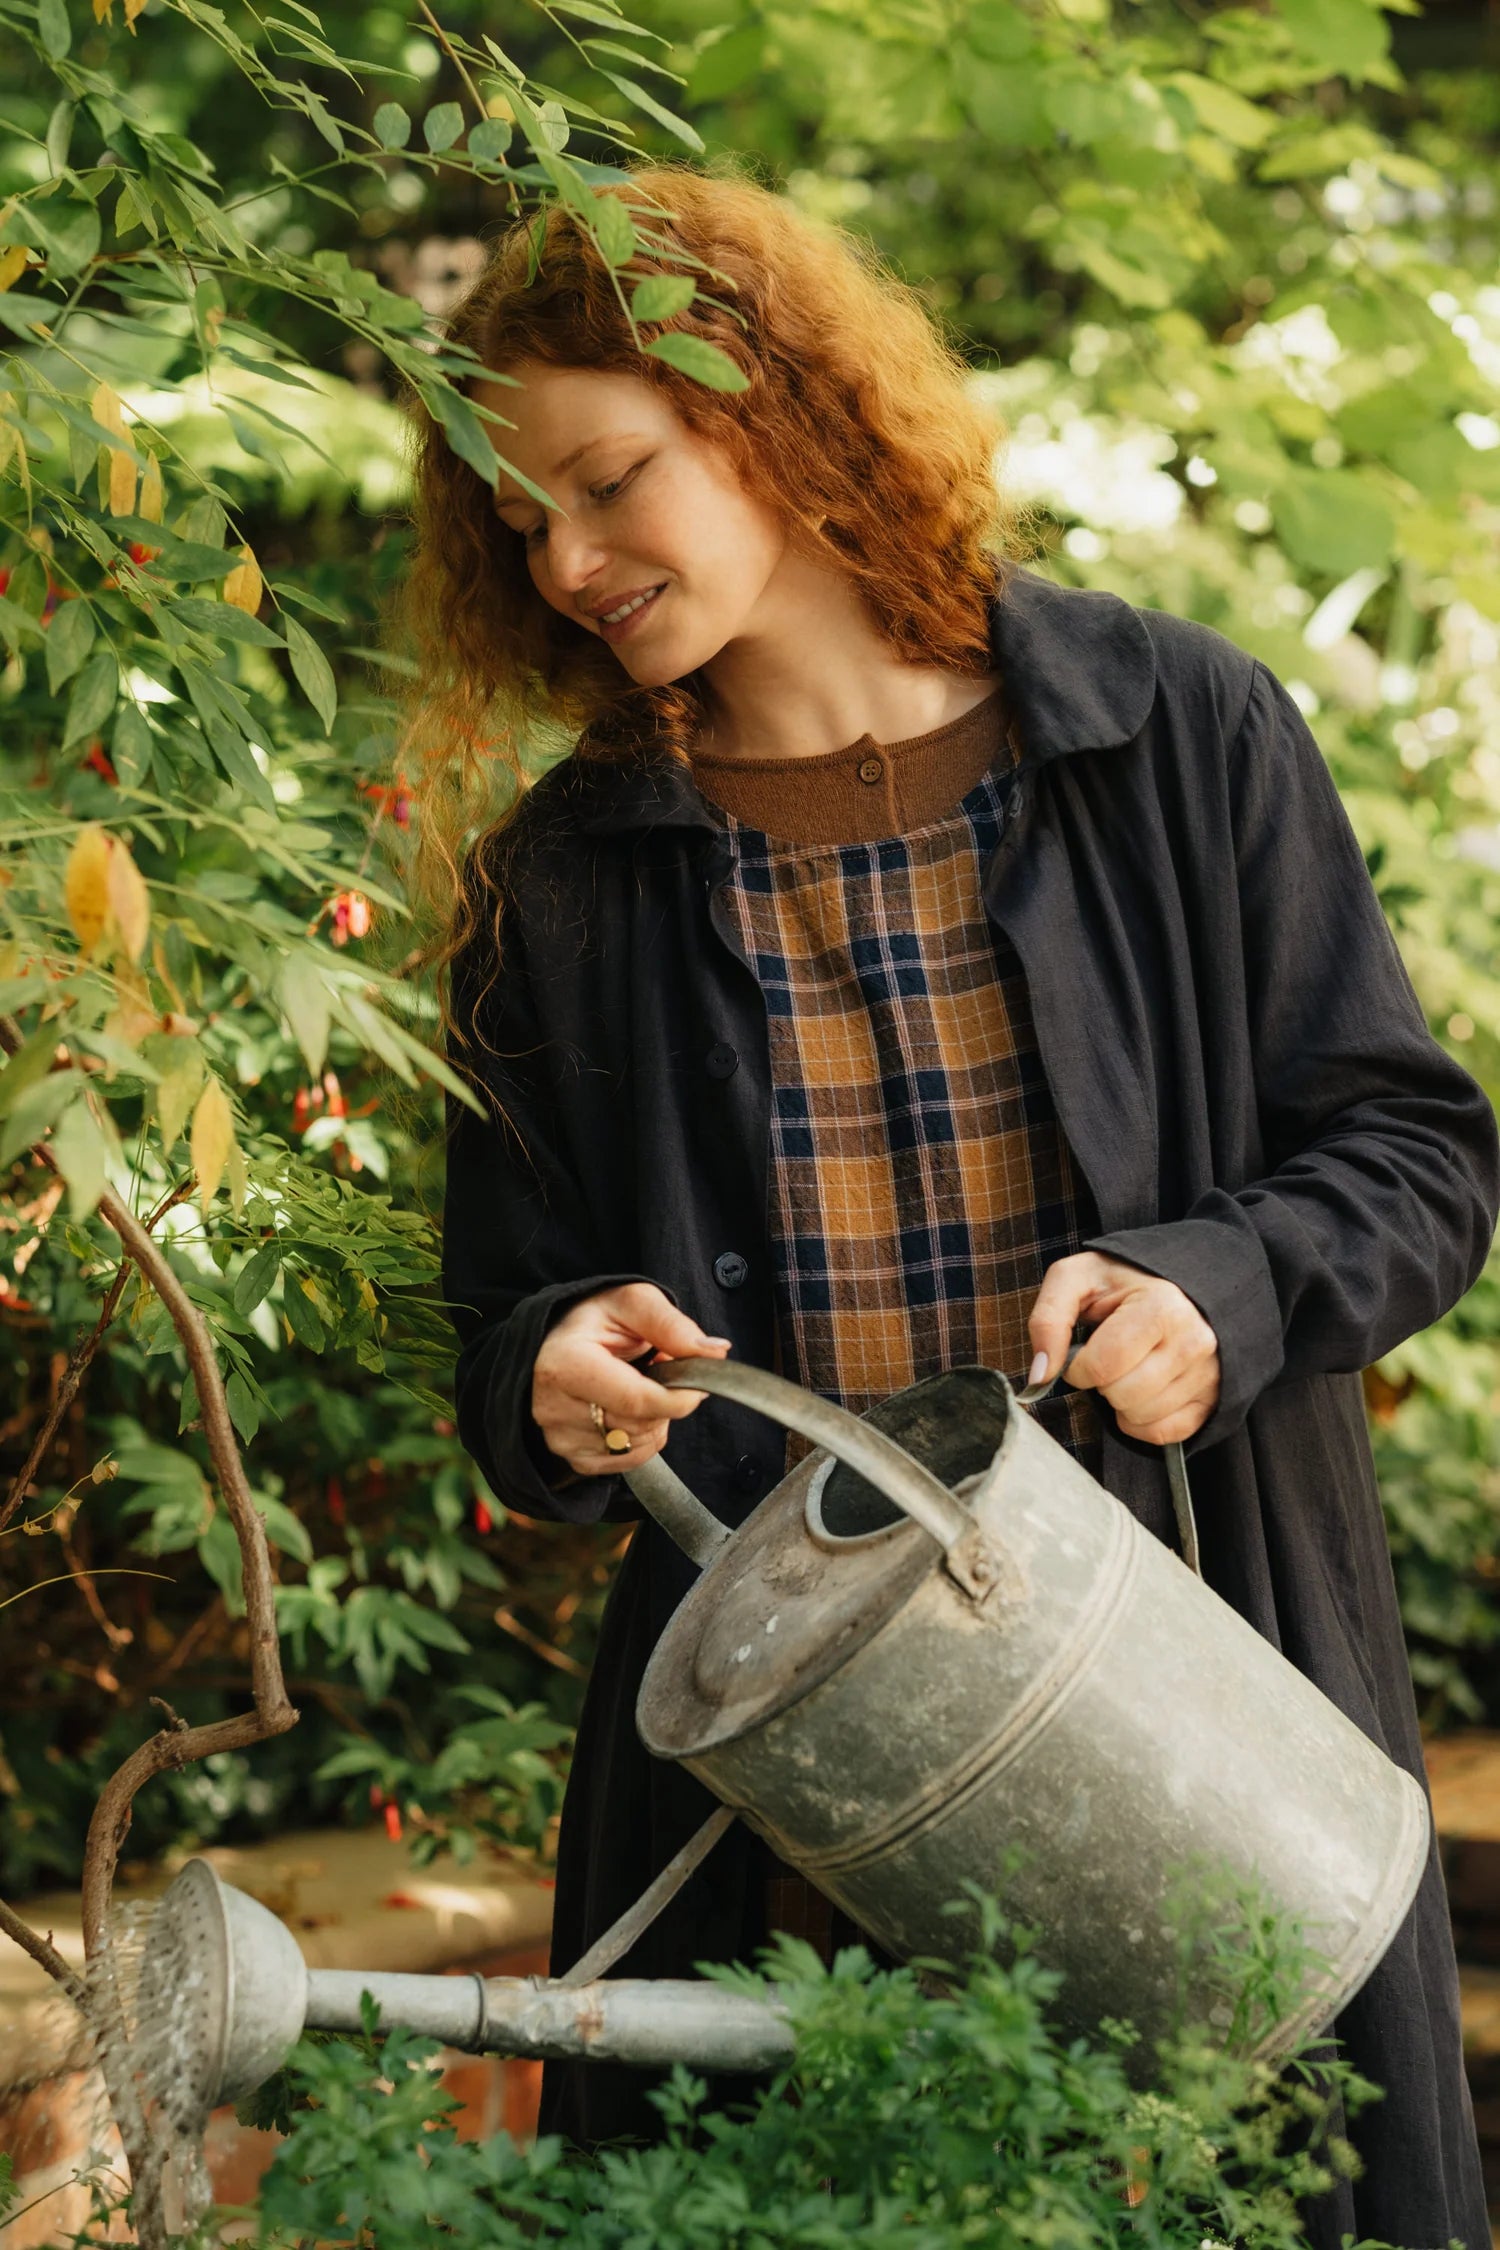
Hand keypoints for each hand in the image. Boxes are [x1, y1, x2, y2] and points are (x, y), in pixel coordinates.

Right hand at [531, 1282, 730, 1476]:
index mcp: (566, 1365)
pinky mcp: (571, 1456)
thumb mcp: (633, 1302)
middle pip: (640, 1426)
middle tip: (657, 1371)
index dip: (679, 1397)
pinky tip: (629, 1410)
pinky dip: (641, 1438)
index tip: (696, 1382)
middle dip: (664, 1401)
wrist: (558, 1339)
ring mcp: (559, 1437)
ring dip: (653, 1419)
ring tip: (638, 1385)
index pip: (637, 1401)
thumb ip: (672, 1326)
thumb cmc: (595, 1319)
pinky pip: (627, 1461)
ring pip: (637, 1445)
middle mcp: (553, 1407)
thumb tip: (714, 1352)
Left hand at [1027, 1252, 1220, 1446]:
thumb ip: (1048, 1320)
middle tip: (1109, 1357)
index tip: (1081, 1354)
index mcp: (1161, 1307)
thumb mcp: (1076, 1280)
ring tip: (1128, 1368)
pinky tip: (1140, 1392)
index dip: (1078, 1368)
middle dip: (1101, 1382)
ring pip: (1142, 1417)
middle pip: (1123, 1395)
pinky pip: (1164, 1433)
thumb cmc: (1122, 1282)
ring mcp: (1208, 1373)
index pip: (1103, 1366)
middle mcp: (1193, 1341)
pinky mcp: (1211, 1398)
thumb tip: (1040, 1374)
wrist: (1178, 1284)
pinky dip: (1141, 1422)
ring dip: (1120, 1401)